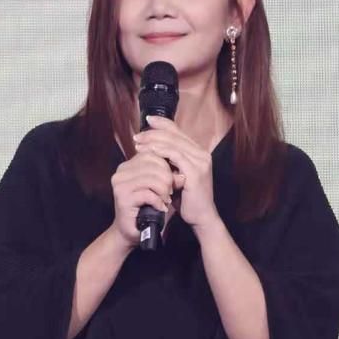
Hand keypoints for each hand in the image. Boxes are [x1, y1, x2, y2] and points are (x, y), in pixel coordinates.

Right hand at [110, 144, 175, 247]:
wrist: (133, 231)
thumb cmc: (147, 208)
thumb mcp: (159, 188)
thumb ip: (168, 175)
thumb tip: (182, 168)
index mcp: (128, 165)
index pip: (152, 154)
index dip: (167, 165)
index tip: (172, 180)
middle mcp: (121, 171)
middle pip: (154, 164)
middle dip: (167, 178)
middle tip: (171, 192)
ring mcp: (120, 184)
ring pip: (152, 178)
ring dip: (164, 191)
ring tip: (166, 199)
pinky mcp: (123, 198)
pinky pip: (148, 194)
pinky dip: (159, 202)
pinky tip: (161, 208)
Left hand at [132, 115, 219, 231]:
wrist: (200, 217)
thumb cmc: (186, 199)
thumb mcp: (176, 176)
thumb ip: (169, 162)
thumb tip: (151, 149)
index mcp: (198, 152)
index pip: (178, 131)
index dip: (162, 124)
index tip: (146, 121)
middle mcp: (202, 154)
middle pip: (174, 135)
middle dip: (153, 133)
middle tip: (137, 136)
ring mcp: (200, 162)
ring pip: (174, 143)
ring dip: (153, 141)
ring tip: (138, 144)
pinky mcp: (196, 172)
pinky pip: (175, 156)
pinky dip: (161, 151)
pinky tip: (149, 152)